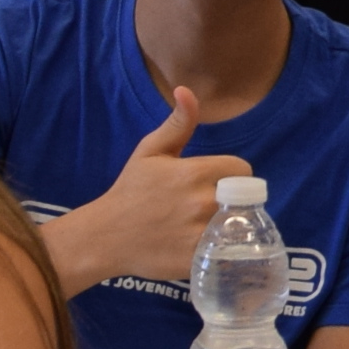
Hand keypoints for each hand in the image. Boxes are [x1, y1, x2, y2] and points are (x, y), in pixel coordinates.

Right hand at [67, 88, 254, 283]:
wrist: (105, 236)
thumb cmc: (130, 191)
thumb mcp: (150, 151)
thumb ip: (177, 123)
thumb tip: (186, 90)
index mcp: (193, 173)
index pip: (241, 170)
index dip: (234, 175)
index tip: (219, 182)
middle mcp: (200, 202)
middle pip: (243, 198)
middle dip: (232, 200)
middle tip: (211, 205)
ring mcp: (199, 233)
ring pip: (237, 225)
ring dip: (230, 226)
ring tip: (210, 226)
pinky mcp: (197, 259)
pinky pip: (226, 251)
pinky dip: (221, 249)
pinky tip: (206, 246)